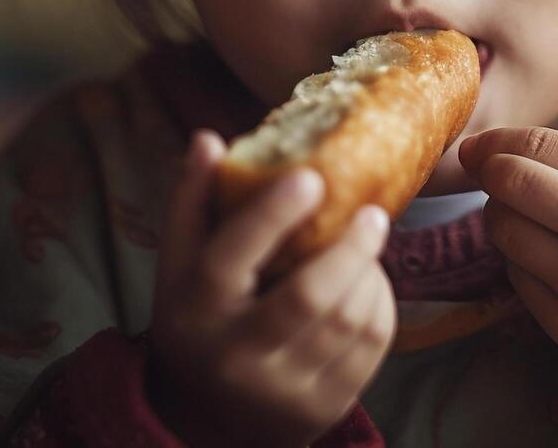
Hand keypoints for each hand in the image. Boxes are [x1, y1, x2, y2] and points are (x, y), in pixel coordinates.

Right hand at [147, 129, 396, 447]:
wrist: (209, 420)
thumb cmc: (199, 319)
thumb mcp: (179, 266)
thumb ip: (193, 202)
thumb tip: (208, 137)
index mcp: (195, 311)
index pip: (233, 256)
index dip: (273, 214)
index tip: (312, 176)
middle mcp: (236, 357)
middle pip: (308, 299)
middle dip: (350, 249)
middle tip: (374, 214)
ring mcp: (283, 390)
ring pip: (347, 321)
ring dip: (368, 272)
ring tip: (368, 240)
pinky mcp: (324, 407)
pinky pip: (370, 347)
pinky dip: (378, 304)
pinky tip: (368, 279)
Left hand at [458, 126, 557, 387]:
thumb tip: (475, 151)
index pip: (535, 146)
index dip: (493, 144)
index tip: (478, 149)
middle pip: (510, 184)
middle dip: (491, 178)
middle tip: (498, 184)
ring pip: (504, 232)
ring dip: (503, 221)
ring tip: (535, 226)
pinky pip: (515, 277)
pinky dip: (521, 264)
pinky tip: (554, 267)